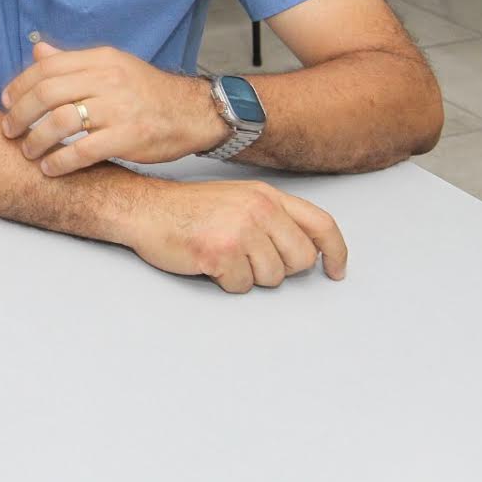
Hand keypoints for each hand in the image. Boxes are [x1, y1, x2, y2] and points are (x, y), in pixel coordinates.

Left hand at [0, 41, 227, 176]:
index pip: (46, 68)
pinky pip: (83, 151)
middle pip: (47, 93)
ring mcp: (118, 108)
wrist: (192, 112)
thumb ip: (72, 61)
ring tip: (28, 151)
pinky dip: (60, 162)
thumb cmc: (147, 92)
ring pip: (60, 121)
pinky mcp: (129, 136)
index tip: (6, 102)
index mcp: (100, 59)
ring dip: (35, 140)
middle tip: (9, 130)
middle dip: (20, 114)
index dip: (19, 86)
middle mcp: (107, 79)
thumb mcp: (112, 66)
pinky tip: (51, 168)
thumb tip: (38, 51)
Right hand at [129, 180, 347, 291]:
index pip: (321, 224)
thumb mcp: (239, 199)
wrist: (145, 208)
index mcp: (267, 195)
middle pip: (300, 260)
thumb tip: (307, 250)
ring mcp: (239, 230)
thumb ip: (275, 218)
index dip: (336, 252)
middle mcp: (259, 209)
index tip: (336, 271)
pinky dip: (225, 282)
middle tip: (251, 259)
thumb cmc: (188, 209)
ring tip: (224, 256)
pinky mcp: (219, 252)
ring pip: (272, 278)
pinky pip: (241, 286)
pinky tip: (209, 262)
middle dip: (279, 268)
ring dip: (248, 275)